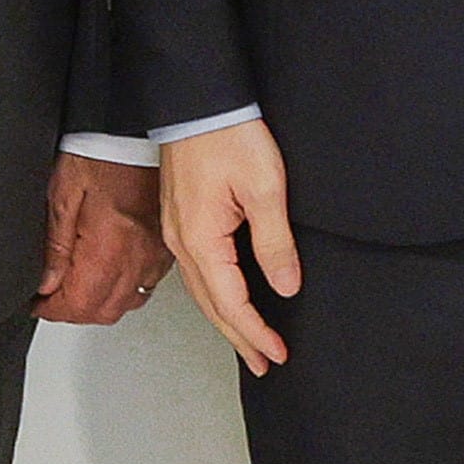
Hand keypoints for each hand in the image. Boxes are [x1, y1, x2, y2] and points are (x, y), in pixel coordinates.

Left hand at [39, 152, 171, 323]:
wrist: (138, 128)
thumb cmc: (103, 150)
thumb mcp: (63, 192)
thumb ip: (54, 244)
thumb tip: (46, 283)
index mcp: (109, 245)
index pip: (79, 304)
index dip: (52, 310)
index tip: (37, 303)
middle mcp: (138, 256)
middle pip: (103, 311)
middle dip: (73, 310)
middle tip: (52, 297)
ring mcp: (157, 254)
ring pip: (126, 303)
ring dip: (99, 302)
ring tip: (78, 285)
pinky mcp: (167, 247)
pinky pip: (146, 285)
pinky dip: (124, 288)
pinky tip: (109, 272)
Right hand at [162, 120, 301, 375]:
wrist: (199, 101)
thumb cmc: (228, 135)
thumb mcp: (265, 189)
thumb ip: (275, 242)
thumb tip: (286, 284)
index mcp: (202, 240)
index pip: (231, 303)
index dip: (255, 332)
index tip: (278, 353)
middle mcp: (183, 242)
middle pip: (212, 306)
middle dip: (239, 337)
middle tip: (265, 363)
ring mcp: (178, 231)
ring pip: (202, 292)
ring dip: (227, 319)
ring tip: (249, 341)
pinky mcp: (181, 219)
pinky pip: (199, 272)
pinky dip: (217, 295)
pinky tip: (230, 299)